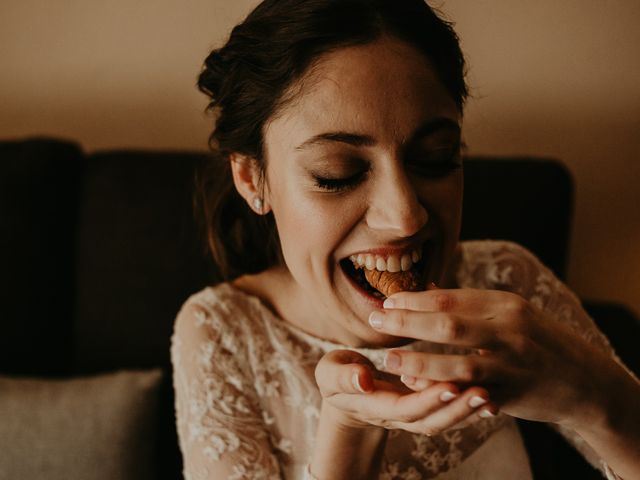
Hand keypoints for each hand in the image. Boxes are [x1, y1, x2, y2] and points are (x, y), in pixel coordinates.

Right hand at [314, 348, 497, 435]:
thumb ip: (343, 376)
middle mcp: (399, 416)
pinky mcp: (426, 407)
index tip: (450, 385)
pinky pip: (449, 412)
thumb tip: (362, 379)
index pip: (405, 407)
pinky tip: (493, 394)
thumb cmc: (338, 377)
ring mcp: (414, 415)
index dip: (428, 400)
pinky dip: (470, 408)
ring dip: (469, 411)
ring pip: (444, 419)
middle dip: (457, 409)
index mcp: (376, 405)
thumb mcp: (330, 373)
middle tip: (483, 393)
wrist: (347, 395)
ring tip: (492, 395)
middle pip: (431, 420)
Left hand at [370, 288, 615, 427]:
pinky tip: (419, 390)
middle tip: (375, 320)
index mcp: (505, 305)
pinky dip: (444, 392)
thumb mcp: (511, 313)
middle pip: (448, 324)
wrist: (585, 379)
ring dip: (419, 362)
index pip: (450, 297)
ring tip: (389, 360)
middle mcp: (509, 331)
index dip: (414, 300)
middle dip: (407, 323)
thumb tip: (424, 292)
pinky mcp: (513, 394)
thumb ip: (470, 306)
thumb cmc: (540, 340)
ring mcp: (512, 364)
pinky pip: (471, 395)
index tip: (386, 301)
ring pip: (457, 363)